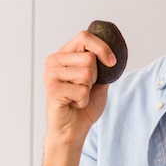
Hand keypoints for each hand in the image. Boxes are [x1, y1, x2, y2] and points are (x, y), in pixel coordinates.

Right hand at [43, 30, 116, 146]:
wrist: (74, 128)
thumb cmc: (84, 103)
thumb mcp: (99, 79)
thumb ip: (103, 64)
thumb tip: (114, 51)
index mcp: (64, 54)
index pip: (84, 37)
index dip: (102, 48)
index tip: (112, 62)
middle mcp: (54, 61)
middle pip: (89, 58)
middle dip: (95, 76)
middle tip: (84, 87)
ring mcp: (50, 75)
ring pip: (87, 74)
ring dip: (89, 89)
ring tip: (78, 95)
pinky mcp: (52, 91)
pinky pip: (82, 91)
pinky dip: (84, 101)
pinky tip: (74, 104)